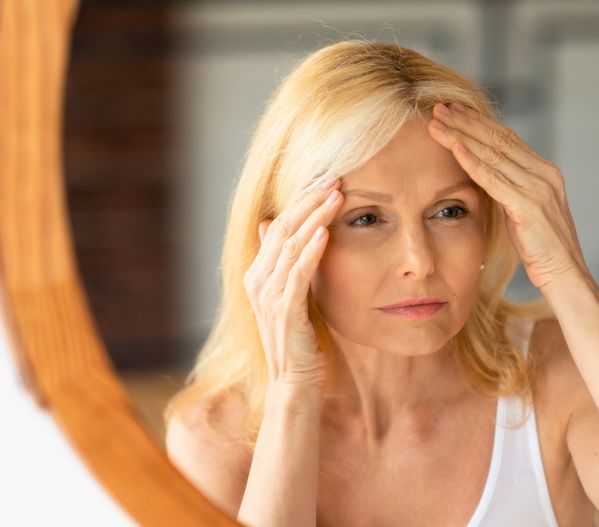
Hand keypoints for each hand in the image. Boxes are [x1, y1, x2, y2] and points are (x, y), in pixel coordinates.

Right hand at [243, 178, 343, 388]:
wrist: (294, 383)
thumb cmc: (300, 339)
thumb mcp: (293, 294)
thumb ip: (284, 262)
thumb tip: (273, 225)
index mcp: (259, 273)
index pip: (279, 225)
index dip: (301, 200)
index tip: (327, 179)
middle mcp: (258, 281)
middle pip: (283, 228)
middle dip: (309, 200)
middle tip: (334, 176)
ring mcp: (268, 297)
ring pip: (289, 246)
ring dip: (314, 218)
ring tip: (336, 195)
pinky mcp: (284, 312)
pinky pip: (297, 274)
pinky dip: (311, 251)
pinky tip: (326, 233)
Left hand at [427, 102, 589, 292]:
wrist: (566, 276)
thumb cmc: (543, 250)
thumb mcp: (526, 212)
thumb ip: (512, 190)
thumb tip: (488, 176)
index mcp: (546, 172)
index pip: (508, 138)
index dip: (478, 122)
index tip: (454, 110)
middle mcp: (545, 174)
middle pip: (499, 139)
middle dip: (466, 121)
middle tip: (438, 107)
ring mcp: (539, 188)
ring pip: (493, 153)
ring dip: (461, 135)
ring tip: (436, 122)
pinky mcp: (529, 206)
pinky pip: (494, 178)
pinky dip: (472, 161)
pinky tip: (454, 147)